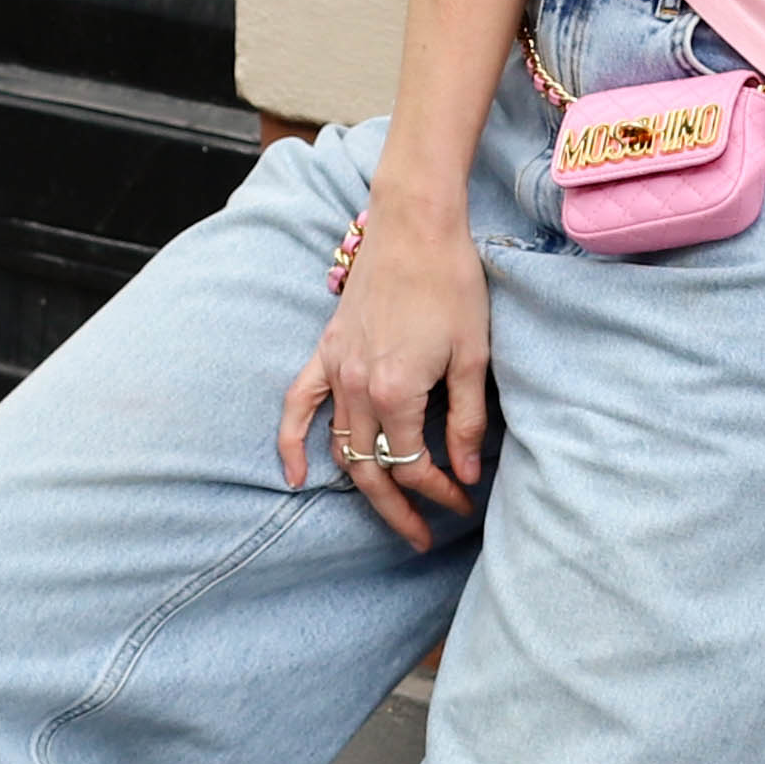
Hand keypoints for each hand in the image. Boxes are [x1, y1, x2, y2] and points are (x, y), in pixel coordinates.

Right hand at [278, 210, 491, 548]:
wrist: (416, 224)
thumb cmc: (452, 283)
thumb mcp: (472, 357)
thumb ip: (466, 421)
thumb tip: (466, 472)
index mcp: (395, 391)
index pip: (414, 462)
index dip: (440, 490)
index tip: (464, 500)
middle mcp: (357, 387)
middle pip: (372, 468)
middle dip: (398, 509)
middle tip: (422, 539)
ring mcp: (335, 369)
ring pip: (340, 446)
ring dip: (362, 485)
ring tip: (388, 513)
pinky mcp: (326, 350)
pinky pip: (299, 404)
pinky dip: (292, 441)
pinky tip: (294, 473)